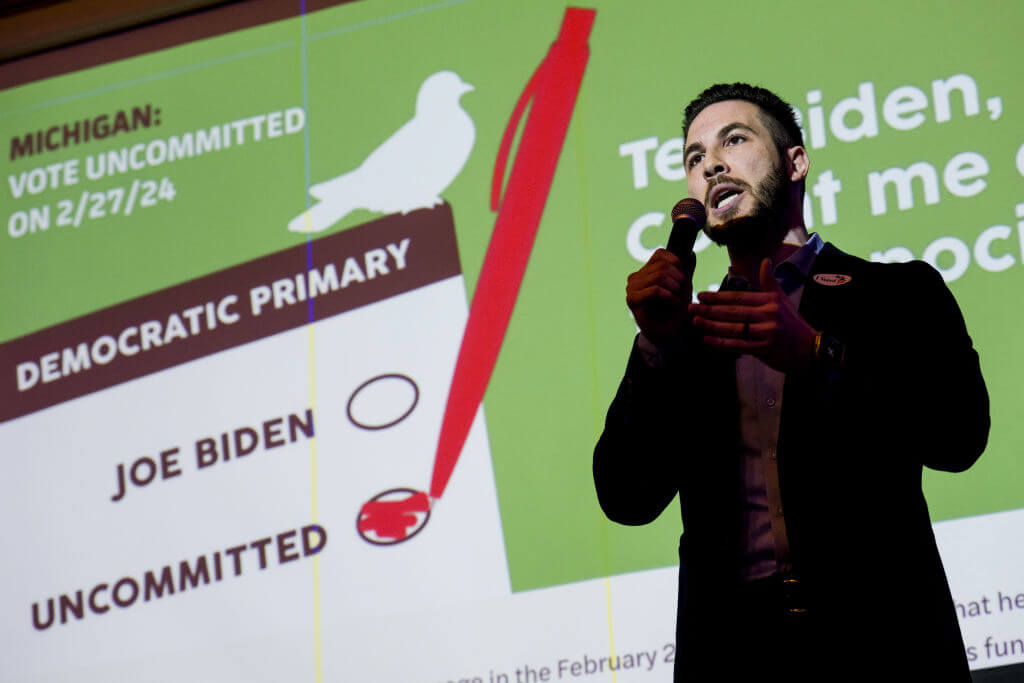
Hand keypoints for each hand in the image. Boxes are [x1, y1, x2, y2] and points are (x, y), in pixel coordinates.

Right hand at [626, 248, 694, 346]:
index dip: (677, 264)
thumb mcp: (683, 287)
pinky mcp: (633, 301)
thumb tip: (691, 253)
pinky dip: (670, 297)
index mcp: (645, 271)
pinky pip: (655, 290)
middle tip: (684, 293)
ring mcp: (632, 289)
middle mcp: (635, 278)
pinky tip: (674, 304)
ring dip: (675, 289)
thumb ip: (685, 271)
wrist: (670, 336)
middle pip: (661, 266)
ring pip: (659, 276)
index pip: (660, 254)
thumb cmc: (676, 312)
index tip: (684, 279)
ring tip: (679, 300)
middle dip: (679, 279)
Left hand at [688, 258, 817, 371]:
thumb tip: (765, 261)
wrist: (810, 349)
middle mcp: (768, 315)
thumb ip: (770, 281)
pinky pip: (738, 345)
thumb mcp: (783, 299)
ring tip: (695, 321)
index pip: (739, 297)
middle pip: (733, 312)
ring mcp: (766, 333)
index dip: (718, 297)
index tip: (701, 295)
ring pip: (733, 328)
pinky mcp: (764, 349)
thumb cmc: (792, 323)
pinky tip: (707, 340)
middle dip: (709, 309)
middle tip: (691, 307)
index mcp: (770, 301)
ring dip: (711, 325)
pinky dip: (721, 343)